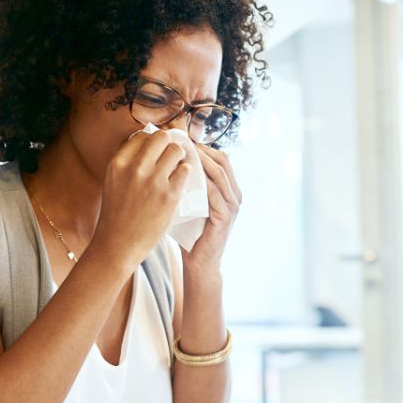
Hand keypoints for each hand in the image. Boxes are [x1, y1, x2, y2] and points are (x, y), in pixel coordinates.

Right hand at [90, 130, 191, 267]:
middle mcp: (135, 168)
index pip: (142, 135)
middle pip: (161, 137)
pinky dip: (185, 173)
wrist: (118, 245)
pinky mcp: (169, 195)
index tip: (157, 150)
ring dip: (180, 157)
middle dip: (169, 143)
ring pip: (177, 151)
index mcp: (118, 163)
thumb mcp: (113, 181)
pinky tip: (181, 181)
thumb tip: (148, 141)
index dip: (152, 141)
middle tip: (171, 155)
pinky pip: (186, 171)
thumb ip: (128, 162)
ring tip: (178, 167)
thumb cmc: (117, 214)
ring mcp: (154, 181)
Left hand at [183, 143, 241, 273]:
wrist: (199, 263)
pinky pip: (215, 194)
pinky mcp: (225, 218)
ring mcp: (233, 206)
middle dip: (201, 149)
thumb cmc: (191, 233)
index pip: (220, 158)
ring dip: (200, 161)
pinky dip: (202, 182)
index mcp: (229, 189)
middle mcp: (235, 195)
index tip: (182, 139)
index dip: (203, 146)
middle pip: (222, 161)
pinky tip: (185, 176)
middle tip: (181, 141)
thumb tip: (167, 161)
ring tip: (181, 154)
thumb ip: (187, 184)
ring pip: (219, 174)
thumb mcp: (191, 203)